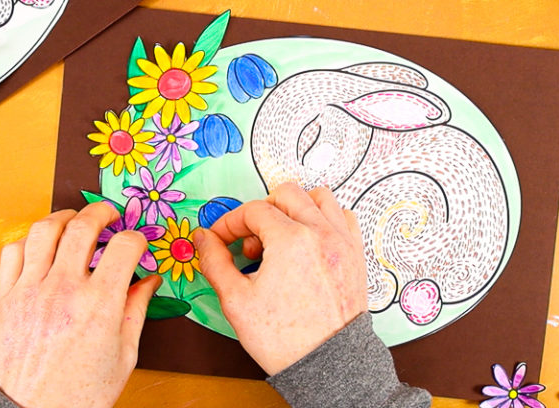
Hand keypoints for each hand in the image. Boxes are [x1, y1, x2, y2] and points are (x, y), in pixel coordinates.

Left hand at [0, 203, 160, 407]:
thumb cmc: (79, 393)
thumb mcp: (124, 354)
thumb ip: (137, 310)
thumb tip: (149, 282)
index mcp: (99, 305)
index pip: (123, 245)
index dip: (135, 237)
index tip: (135, 243)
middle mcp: (63, 291)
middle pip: (82, 225)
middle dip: (101, 211)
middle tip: (108, 214)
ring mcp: (30, 292)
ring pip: (43, 230)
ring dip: (63, 216)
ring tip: (73, 220)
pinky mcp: (5, 299)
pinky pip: (11, 253)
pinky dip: (28, 241)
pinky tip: (41, 248)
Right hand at [193, 183, 367, 375]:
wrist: (327, 364)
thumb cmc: (285, 339)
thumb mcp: (237, 301)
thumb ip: (215, 262)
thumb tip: (202, 238)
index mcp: (291, 240)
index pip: (252, 210)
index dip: (229, 223)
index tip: (220, 240)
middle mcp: (320, 232)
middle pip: (286, 194)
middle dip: (261, 212)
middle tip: (252, 245)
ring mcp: (342, 241)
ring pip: (319, 197)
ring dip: (295, 208)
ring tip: (281, 238)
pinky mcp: (355, 254)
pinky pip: (343, 216)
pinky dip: (324, 219)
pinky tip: (309, 242)